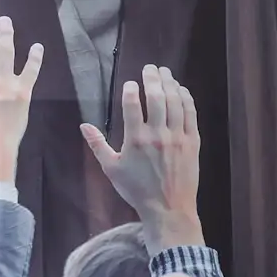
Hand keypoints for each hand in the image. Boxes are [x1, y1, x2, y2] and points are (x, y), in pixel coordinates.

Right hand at [80, 67, 203, 251]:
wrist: (168, 208)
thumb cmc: (137, 191)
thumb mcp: (111, 169)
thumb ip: (98, 145)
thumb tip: (84, 126)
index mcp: (136, 140)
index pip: (132, 105)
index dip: (131, 90)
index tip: (130, 83)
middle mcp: (158, 134)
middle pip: (156, 97)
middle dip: (152, 78)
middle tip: (150, 67)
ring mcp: (178, 136)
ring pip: (175, 102)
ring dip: (170, 83)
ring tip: (165, 72)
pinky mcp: (193, 141)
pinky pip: (190, 114)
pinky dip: (186, 98)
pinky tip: (181, 90)